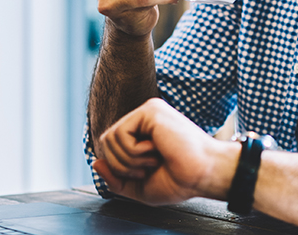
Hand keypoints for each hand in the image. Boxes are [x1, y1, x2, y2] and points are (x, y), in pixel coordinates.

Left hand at [93, 98, 236, 205]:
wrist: (202, 175)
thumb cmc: (179, 180)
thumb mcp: (139, 187)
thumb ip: (115, 178)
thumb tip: (95, 162)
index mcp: (143, 133)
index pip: (111, 147)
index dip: (119, 167)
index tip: (146, 173)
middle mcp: (144, 119)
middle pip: (106, 142)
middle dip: (122, 165)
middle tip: (149, 167)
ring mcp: (147, 112)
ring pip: (110, 138)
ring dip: (129, 160)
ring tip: (154, 160)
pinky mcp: (150, 110)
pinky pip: (120, 133)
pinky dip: (134, 152)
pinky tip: (156, 150)